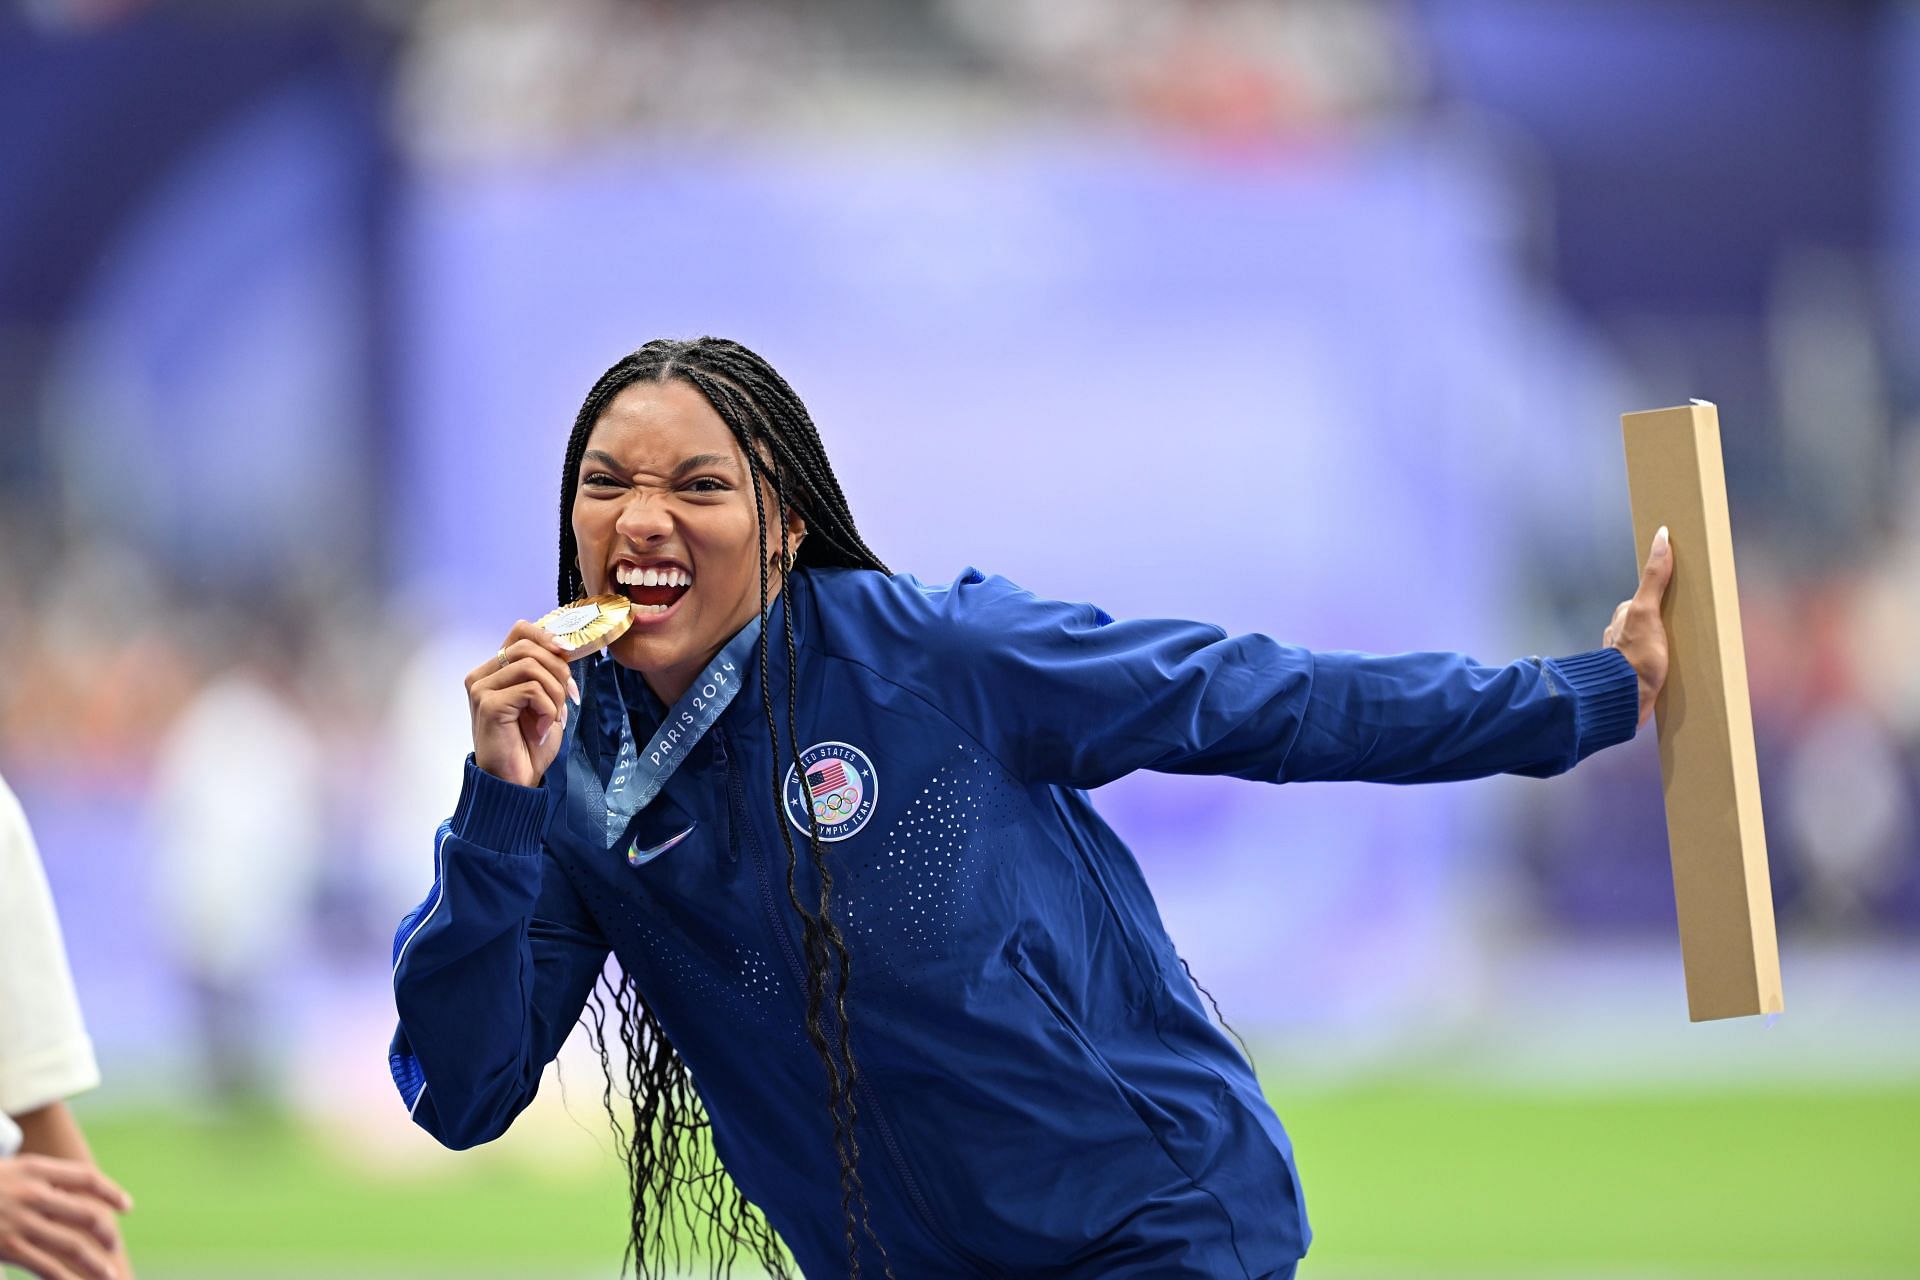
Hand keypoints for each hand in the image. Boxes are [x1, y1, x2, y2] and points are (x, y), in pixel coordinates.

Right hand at [0, 1154, 131, 1279]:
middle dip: (105, 1232)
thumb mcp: (8, 1171)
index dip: (110, 1191)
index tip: (127, 1206)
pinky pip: (46, 1266)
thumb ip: (37, 1178)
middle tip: (113, 1245)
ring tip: (110, 1274)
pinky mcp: (9, 1247)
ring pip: (73, 1245)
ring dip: (95, 1263)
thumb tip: (65, 1190)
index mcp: (35, 1169)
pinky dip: (65, 1278)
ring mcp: (21, 1222)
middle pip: (86, 1213)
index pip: (85, 1178)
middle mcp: (33, 1194)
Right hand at [466, 620, 579, 787]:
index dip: (548, 637)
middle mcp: (482, 675)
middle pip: (530, 646)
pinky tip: (542, 729)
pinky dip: (548, 708)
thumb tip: (565, 648)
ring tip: (554, 716)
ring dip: (556, 692)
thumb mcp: (545, 700)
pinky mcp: (489, 705)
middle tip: (569, 697)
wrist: (515, 781)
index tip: (569, 655)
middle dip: (560, 669)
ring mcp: (482, 689)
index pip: (520, 630)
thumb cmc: (529, 744)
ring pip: (533, 666)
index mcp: (494, 670)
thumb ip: (548, 673)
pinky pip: (532, 689)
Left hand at [1604, 525, 1673, 726]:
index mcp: (1625, 615)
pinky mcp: (1637, 675)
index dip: (1670, 592)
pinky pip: (1655, 662)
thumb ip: (1655, 577)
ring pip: (1654, 640)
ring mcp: (1629, 654)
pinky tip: (1680, 667)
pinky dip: (1667, 662)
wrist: (1625, 702)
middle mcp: (1623, 632)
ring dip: (1670, 643)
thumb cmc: (1636, 658)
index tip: (1691, 592)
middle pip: (1655, 618)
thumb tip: (1661, 538)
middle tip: (1696, 623)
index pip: (1652, 595)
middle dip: (1672, 620)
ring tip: (1693, 648)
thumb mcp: (1647, 611)